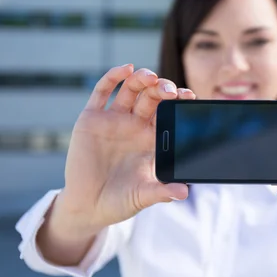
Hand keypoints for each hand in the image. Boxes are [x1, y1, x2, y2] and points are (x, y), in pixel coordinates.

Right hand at [55, 64, 192, 233]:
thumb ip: (162, 192)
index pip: (169, 112)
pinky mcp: (91, 118)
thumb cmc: (120, 201)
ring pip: (131, 89)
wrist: (87, 207)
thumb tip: (185, 193)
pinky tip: (125, 69)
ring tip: (150, 77)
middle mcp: (134, 125)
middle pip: (152, 96)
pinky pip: (103, 91)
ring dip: (142, 78)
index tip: (189, 96)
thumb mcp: (143, 196)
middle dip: (163, 88)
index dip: (178, 101)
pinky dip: (113, 77)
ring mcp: (113, 119)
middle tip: (170, 91)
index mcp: (151, 139)